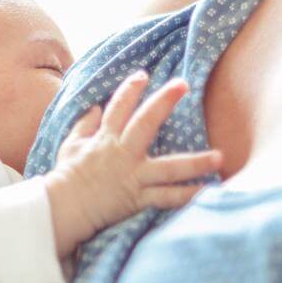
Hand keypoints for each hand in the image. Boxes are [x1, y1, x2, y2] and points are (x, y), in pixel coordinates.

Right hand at [45, 71, 220, 256]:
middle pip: (146, 123)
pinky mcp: (137, 198)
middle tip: (183, 84)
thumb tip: (94, 108)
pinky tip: (207, 192)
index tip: (143, 74)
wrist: (61, 208)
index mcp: (105, 139)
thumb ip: (83, 125)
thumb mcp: (69, 146)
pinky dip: (186, 196)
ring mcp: (132, 176)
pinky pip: (166, 198)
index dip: (130, 89)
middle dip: (164, 101)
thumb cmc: (65, 178)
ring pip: (169, 167)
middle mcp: (122, 153)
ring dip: (195, 162)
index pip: (118, 107)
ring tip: (219, 156)